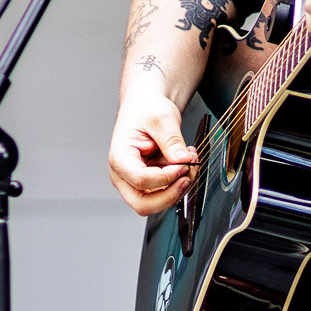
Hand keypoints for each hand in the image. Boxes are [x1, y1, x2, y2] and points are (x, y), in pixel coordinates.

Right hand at [109, 88, 196, 215]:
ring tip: (191, 160)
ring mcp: (135, 182)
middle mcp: (123, 175)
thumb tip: (183, 160)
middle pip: (143, 204)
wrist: (146, 107)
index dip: (166, 177)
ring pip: (157, 202)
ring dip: (179, 187)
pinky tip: (186, 163)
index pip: (140, 180)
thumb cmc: (146, 110)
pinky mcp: (150, 183)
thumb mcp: (162, 118)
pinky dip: (180, 182)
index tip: (184, 165)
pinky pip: (166, 193)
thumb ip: (172, 141)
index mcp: (120, 157)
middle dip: (171, 194)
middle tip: (189, 175)